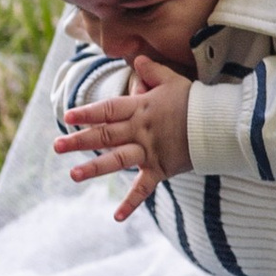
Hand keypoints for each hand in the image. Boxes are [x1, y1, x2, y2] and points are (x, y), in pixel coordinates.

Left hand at [52, 58, 193, 222]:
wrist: (219, 124)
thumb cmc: (196, 100)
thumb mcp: (174, 80)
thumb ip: (152, 71)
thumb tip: (137, 59)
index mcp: (141, 108)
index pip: (108, 110)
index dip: (88, 112)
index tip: (67, 115)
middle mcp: (140, 131)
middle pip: (105, 135)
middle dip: (79, 140)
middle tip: (57, 146)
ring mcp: (149, 151)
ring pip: (117, 160)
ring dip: (94, 168)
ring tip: (73, 175)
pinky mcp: (161, 169)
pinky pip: (143, 189)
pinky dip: (131, 203)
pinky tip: (117, 217)